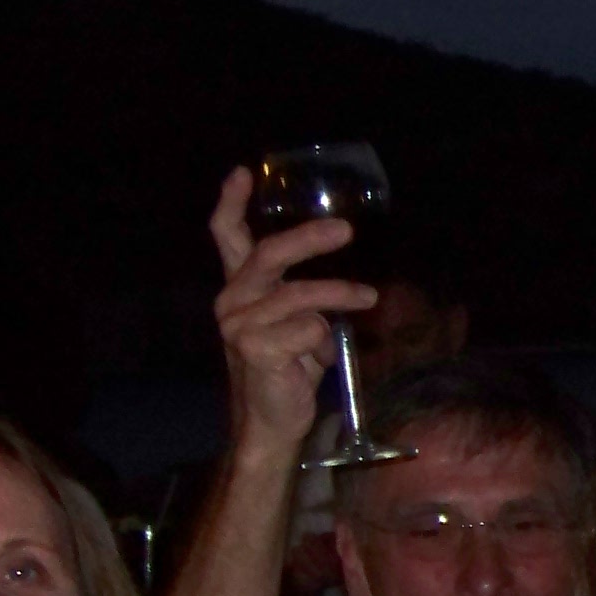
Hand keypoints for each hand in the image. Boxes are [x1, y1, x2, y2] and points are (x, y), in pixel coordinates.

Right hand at [207, 167, 375, 460]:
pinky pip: (307, 328)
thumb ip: (304, 296)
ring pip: (300, 295)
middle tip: (345, 230)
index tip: (244, 173)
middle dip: (308, 238)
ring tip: (370, 297)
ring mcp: (238, 325)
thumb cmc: (288, 370)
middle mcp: (232, 302)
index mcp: (239, 290)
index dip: (232, 204)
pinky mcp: (255, 348)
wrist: (272, 422)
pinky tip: (319, 359)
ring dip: (341, 295)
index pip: (226, 238)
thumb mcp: (297, 324)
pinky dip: (323, 340)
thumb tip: (346, 281)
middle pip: (268, 255)